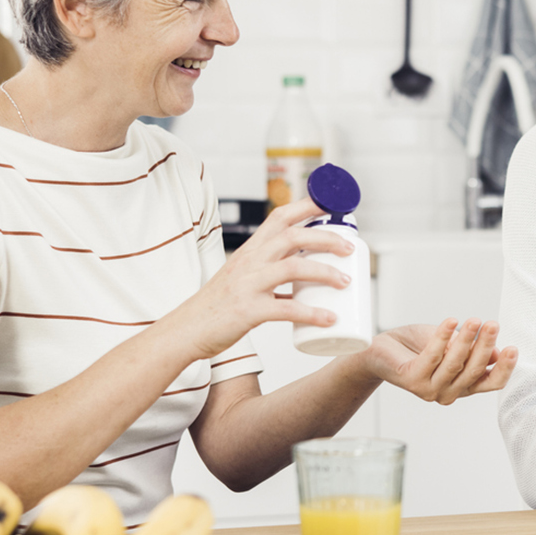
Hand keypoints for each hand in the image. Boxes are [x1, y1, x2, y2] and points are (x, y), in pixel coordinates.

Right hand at [163, 198, 353, 361]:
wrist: (186, 330)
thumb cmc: (217, 305)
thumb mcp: (242, 275)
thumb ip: (269, 269)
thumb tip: (305, 271)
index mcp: (250, 249)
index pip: (280, 216)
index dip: (308, 206)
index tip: (333, 204)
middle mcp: (249, 261)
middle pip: (293, 237)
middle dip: (326, 238)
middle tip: (350, 248)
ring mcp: (248, 285)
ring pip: (294, 268)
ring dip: (325, 272)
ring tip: (346, 281)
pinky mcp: (248, 311)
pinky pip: (286, 308)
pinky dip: (311, 313)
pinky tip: (329, 318)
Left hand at [362, 318, 517, 405]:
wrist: (380, 349)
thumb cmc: (417, 346)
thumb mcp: (451, 344)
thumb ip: (471, 350)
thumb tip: (496, 352)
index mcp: (462, 386)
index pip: (489, 383)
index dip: (503, 368)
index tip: (512, 348)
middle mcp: (447, 393)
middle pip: (474, 372)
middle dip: (485, 346)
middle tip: (492, 325)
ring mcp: (429, 390)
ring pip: (455, 364)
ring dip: (466, 340)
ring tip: (474, 321)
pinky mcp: (412, 381)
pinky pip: (432, 356)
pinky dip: (443, 337)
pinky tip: (451, 322)